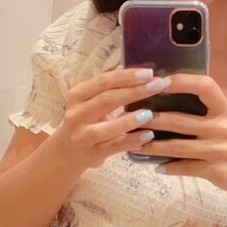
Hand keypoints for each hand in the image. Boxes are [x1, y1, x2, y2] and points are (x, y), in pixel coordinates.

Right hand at [54, 67, 169, 174]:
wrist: (67, 152)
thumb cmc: (86, 121)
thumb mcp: (90, 102)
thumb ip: (109, 90)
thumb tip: (142, 75)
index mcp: (77, 95)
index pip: (104, 81)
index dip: (127, 76)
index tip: (149, 73)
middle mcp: (76, 114)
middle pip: (107, 100)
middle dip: (135, 92)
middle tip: (158, 87)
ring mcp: (83, 136)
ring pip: (107, 127)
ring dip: (130, 120)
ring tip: (150, 114)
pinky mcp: (92, 153)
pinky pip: (114, 147)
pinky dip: (131, 140)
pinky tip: (147, 135)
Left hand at [135, 73, 226, 204]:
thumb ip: (209, 111)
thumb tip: (172, 99)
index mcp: (226, 110)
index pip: (205, 86)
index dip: (182, 81)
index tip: (160, 81)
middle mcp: (223, 127)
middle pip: (179, 120)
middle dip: (152, 119)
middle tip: (132, 117)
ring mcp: (219, 150)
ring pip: (176, 147)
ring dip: (152, 146)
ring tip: (135, 144)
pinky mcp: (215, 171)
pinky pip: (185, 167)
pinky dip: (168, 167)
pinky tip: (156, 166)